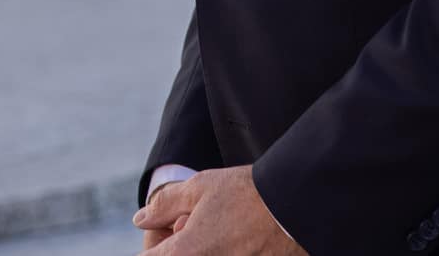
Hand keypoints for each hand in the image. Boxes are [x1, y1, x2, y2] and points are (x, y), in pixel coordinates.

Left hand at [133, 167, 301, 255]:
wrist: (297, 204)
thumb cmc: (246, 192)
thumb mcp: (198, 188)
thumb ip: (164, 206)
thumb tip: (141, 219)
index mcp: (188, 251)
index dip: (155, 245)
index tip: (168, 230)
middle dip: (180, 243)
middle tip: (194, 222)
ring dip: (205, 248)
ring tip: (225, 228)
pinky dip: (229, 249)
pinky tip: (240, 236)